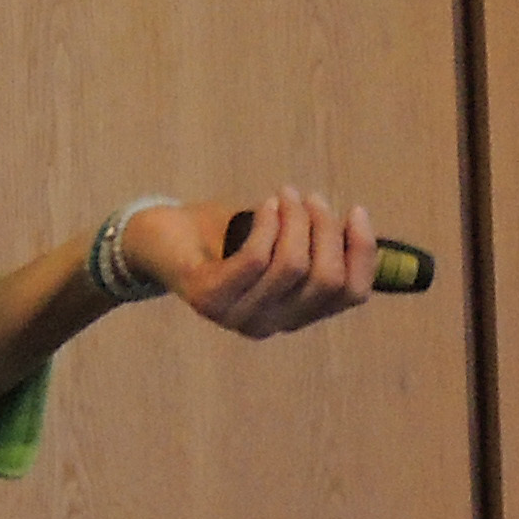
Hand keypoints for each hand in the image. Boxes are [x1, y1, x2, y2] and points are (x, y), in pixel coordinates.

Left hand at [123, 187, 378, 337]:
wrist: (155, 238)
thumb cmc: (222, 235)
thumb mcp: (277, 238)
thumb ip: (314, 240)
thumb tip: (363, 225)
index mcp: (295, 313)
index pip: (351, 294)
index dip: (363, 252)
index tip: (356, 211)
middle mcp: (271, 324)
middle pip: (326, 279)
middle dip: (326, 230)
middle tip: (311, 198)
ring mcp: (237, 316)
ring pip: (292, 266)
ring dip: (296, 220)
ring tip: (286, 194)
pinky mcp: (208, 299)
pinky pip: (256, 260)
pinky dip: (268, 225)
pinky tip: (264, 206)